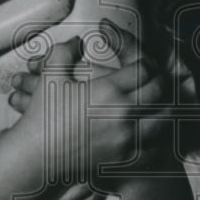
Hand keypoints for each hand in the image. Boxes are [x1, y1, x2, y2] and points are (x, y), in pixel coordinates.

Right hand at [13, 20, 170, 192]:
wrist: (35, 158)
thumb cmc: (42, 116)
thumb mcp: (50, 75)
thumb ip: (65, 51)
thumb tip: (77, 41)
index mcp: (108, 90)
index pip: (144, 68)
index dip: (146, 62)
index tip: (141, 63)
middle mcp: (123, 114)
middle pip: (159, 91)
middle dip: (159, 81)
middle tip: (154, 78)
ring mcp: (126, 138)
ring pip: (163, 119)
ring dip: (164, 106)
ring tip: (159, 101)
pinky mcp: (124, 158)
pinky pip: (154, 145)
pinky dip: (158, 135)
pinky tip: (151, 129)